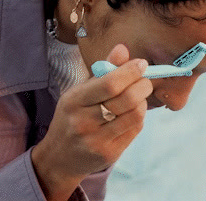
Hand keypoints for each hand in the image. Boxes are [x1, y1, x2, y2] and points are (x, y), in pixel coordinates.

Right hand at [31, 44, 152, 199]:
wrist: (59, 157)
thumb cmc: (72, 117)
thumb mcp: (79, 92)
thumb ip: (102, 71)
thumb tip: (122, 48)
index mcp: (74, 101)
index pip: (109, 84)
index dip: (130, 71)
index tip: (141, 63)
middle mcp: (83, 121)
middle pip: (126, 99)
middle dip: (142, 85)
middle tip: (145, 80)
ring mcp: (97, 140)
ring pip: (134, 115)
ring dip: (143, 101)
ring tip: (139, 96)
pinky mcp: (109, 154)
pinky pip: (135, 130)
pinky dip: (139, 116)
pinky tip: (132, 112)